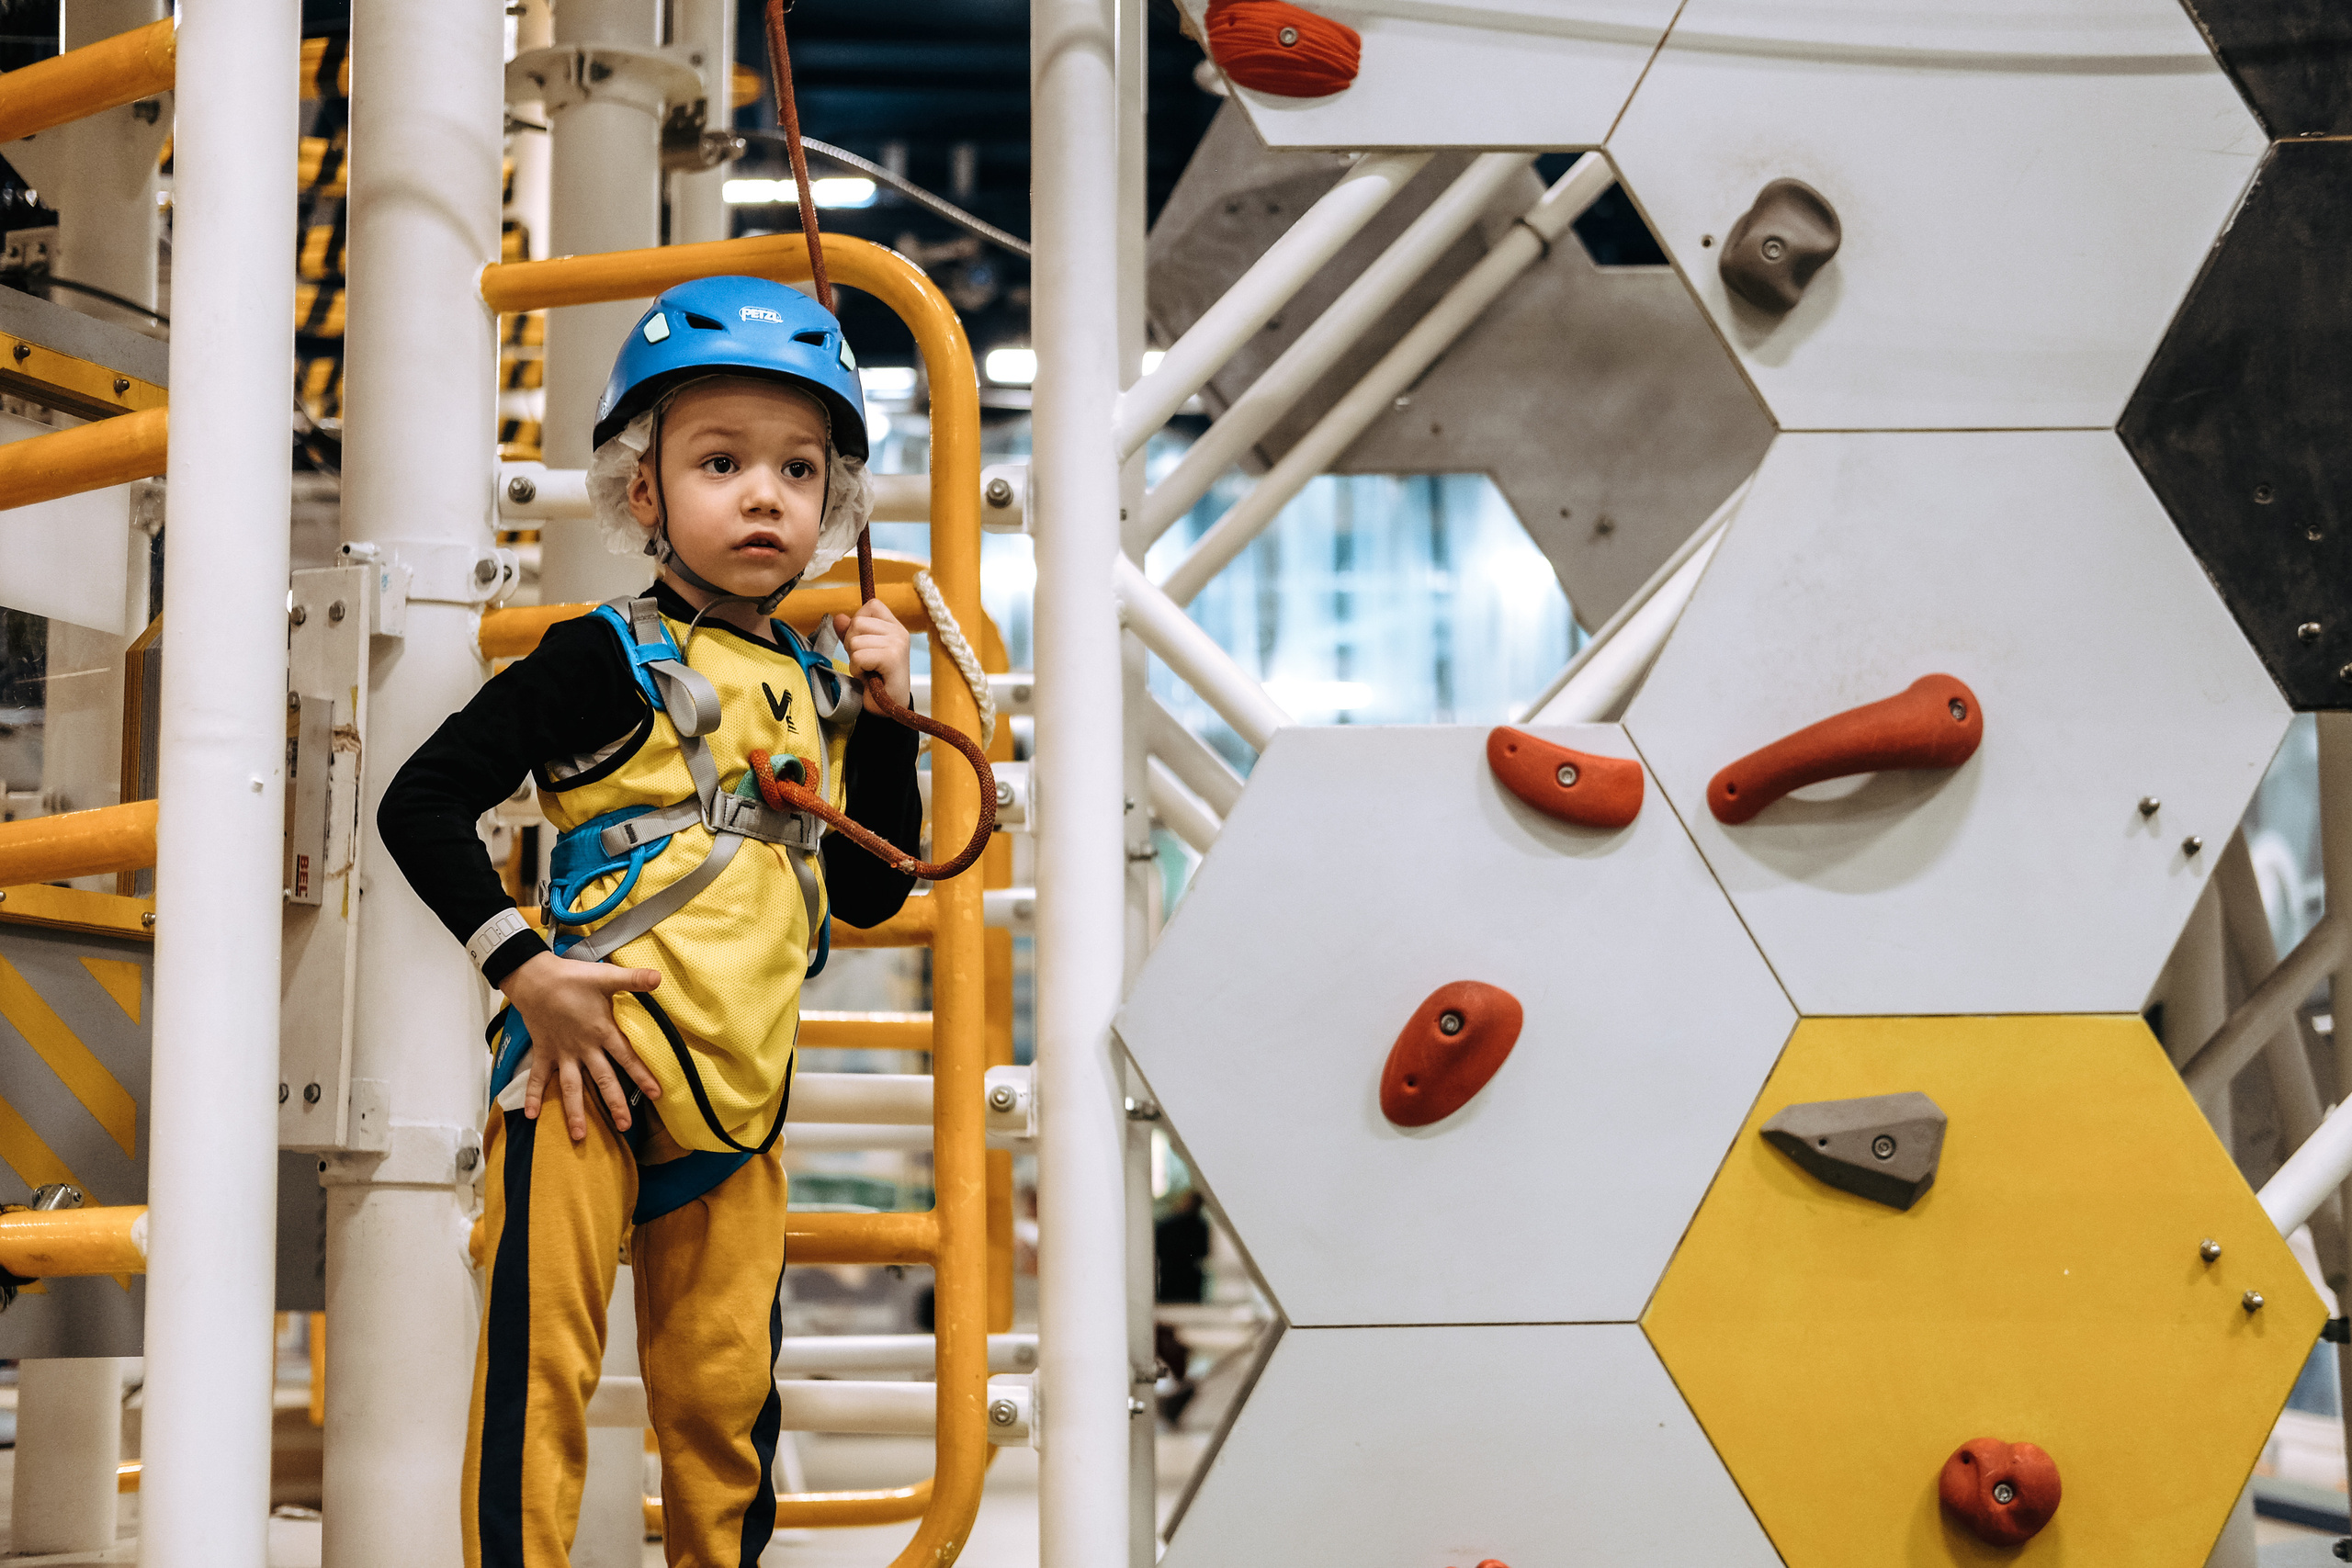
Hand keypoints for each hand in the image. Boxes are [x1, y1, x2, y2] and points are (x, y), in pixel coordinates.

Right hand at [499, 951, 663, 1141]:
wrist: (534, 978)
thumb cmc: (572, 977)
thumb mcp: (606, 976)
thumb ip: (634, 979)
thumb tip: (659, 976)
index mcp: (601, 1032)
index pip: (627, 1057)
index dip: (642, 1075)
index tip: (656, 1095)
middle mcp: (583, 1048)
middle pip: (602, 1080)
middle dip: (614, 1104)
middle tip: (624, 1127)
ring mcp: (562, 1053)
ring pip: (571, 1087)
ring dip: (575, 1111)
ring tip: (580, 1136)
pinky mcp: (544, 1051)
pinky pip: (538, 1077)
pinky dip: (533, 1095)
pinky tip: (531, 1116)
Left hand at [835, 599, 912, 707]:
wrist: (889, 707)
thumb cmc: (877, 679)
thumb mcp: (861, 651)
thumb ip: (850, 633)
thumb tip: (839, 618)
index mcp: (895, 626)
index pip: (871, 606)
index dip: (859, 623)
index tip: (865, 645)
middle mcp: (899, 632)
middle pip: (857, 622)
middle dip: (852, 644)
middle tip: (865, 662)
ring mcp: (897, 644)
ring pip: (855, 640)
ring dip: (855, 660)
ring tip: (868, 670)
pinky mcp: (892, 658)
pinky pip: (859, 656)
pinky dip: (858, 669)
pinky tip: (869, 677)